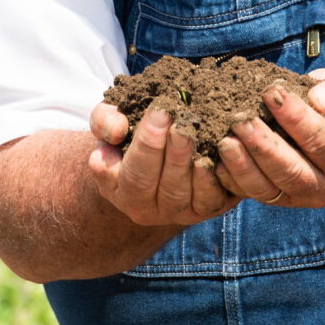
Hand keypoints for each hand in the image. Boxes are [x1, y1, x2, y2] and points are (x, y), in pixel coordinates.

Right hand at [88, 103, 239, 225]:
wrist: (157, 148)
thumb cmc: (129, 132)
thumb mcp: (108, 121)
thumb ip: (104, 121)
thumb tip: (116, 130)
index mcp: (118, 189)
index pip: (133, 173)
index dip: (148, 144)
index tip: (161, 112)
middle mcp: (147, 209)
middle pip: (163, 187)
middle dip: (174, 155)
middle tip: (183, 124)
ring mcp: (178, 213)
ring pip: (188, 196)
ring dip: (195, 167)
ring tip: (201, 137)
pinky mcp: (206, 209)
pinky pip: (212, 200)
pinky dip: (217, 179)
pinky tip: (221, 153)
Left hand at [215, 68, 324, 207]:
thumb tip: (319, 100)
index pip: (321, 141)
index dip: (295, 117)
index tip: (271, 92)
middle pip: (292, 172)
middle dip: (264, 146)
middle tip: (240, 121)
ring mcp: (299, 196)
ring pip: (268, 189)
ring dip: (243, 166)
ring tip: (225, 141)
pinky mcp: (275, 198)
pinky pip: (251, 193)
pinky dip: (232, 178)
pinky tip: (216, 160)